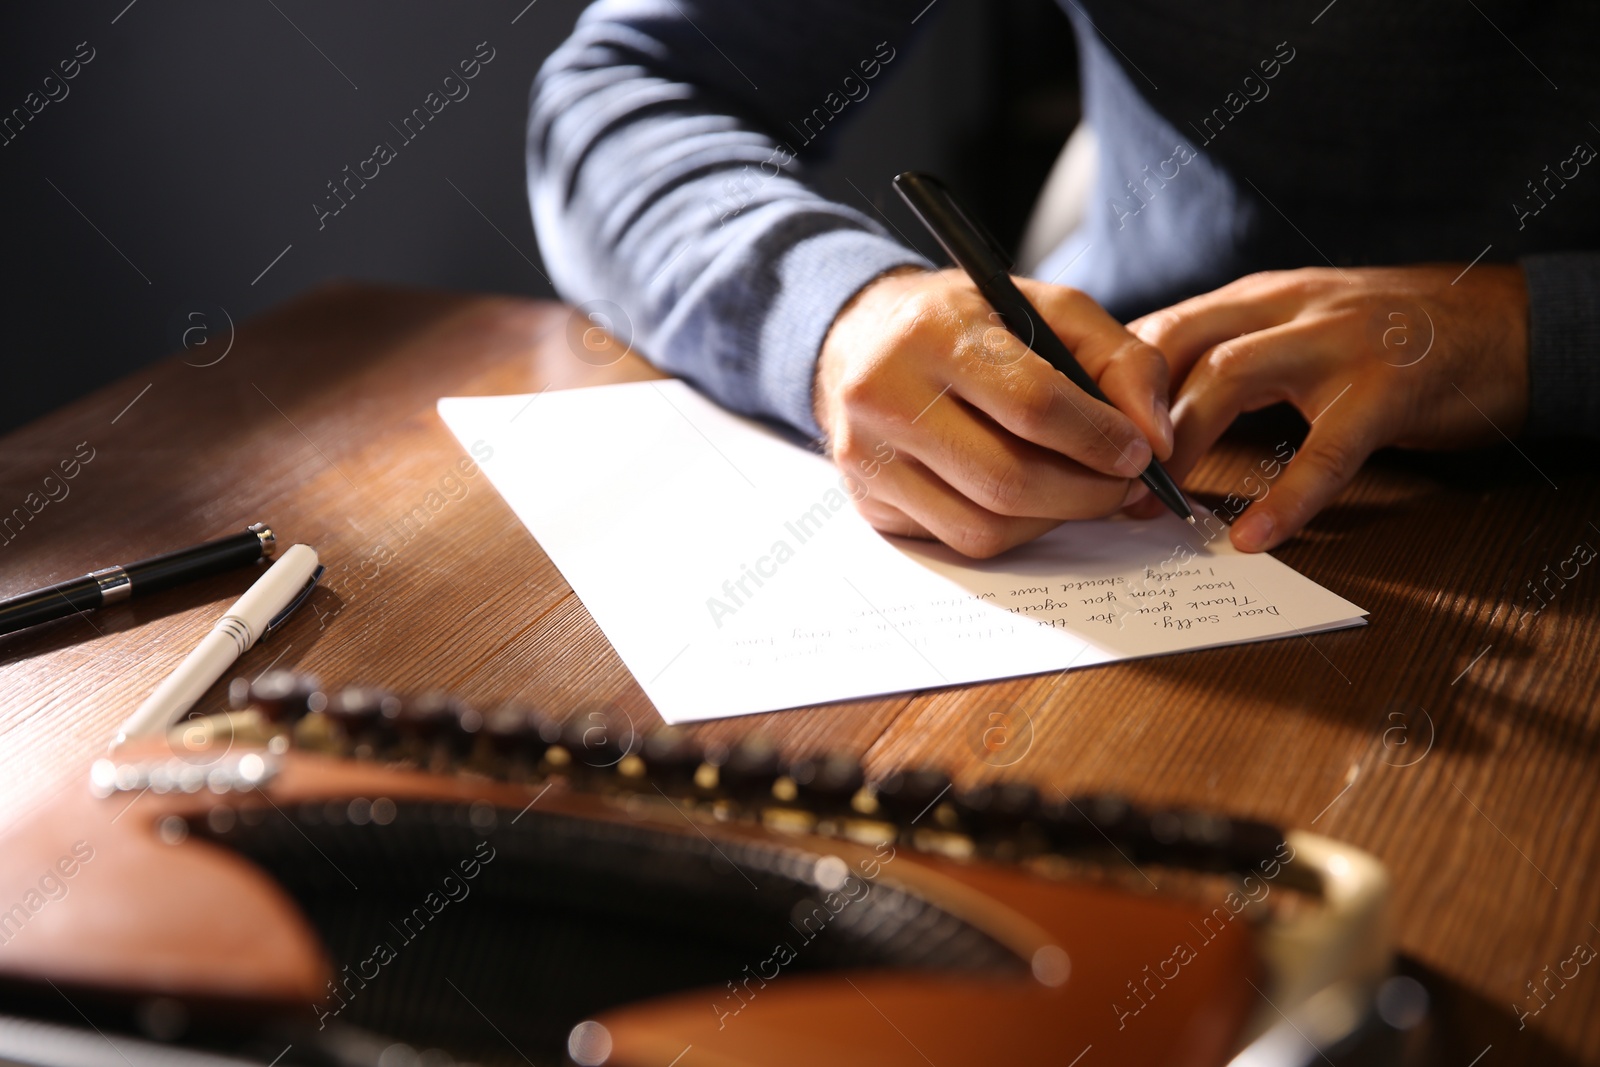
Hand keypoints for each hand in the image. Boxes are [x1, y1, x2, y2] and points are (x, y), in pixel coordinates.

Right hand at [814, 267, 1172, 557]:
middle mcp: (884, 394)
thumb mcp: (1049, 309)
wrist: (865, 339)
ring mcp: (867, 456)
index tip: (1140, 452)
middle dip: (1086, 493)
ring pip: (984, 527)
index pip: (1033, 406)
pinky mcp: (868, 501)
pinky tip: (1027, 498)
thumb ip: (1120, 359)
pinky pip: (958, 541)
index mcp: (932, 332)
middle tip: (1123, 485)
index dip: (1100, 439)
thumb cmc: (970, 322)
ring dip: (1052, 520)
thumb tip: (1155, 440)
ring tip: (1078, 490)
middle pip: (1009, 480)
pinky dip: (1010, 530)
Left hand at [1127, 265, 1529, 550]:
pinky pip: (1328, 451)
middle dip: (1123, 417)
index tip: (1072, 441)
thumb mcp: (1294, 328)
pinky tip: (1255, 537)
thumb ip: (1227, 356)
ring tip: (1152, 507)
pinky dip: (1287, 497)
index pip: (1153, 331)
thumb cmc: (1386, 338)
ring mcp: (1338, 344)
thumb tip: (1144, 414)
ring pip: (1229, 382)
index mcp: (1254, 299)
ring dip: (1179, 445)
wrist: (1505, 321)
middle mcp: (1285, 309)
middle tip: (1096, 484)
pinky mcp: (1390, 390)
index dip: (1103, 387)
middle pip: (1173, 349)